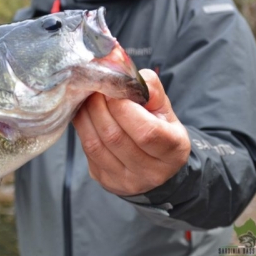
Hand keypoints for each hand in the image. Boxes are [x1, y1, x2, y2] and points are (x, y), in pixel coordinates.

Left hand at [73, 69, 189, 196]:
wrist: (155, 165)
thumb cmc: (160, 130)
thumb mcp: (164, 109)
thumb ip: (151, 90)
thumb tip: (126, 74)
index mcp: (173, 151)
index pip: (145, 131)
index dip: (123, 108)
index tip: (113, 89)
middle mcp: (150, 171)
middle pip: (115, 137)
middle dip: (99, 107)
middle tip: (95, 88)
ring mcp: (126, 180)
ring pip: (95, 145)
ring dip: (86, 116)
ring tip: (87, 98)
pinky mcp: (105, 180)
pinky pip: (87, 151)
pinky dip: (82, 128)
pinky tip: (83, 114)